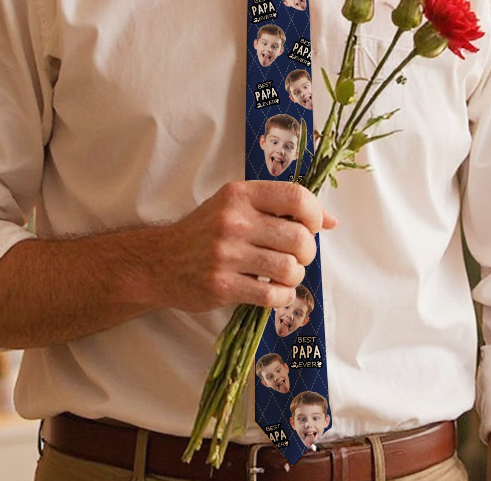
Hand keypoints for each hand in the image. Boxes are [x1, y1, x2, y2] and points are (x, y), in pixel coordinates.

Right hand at [155, 181, 336, 312]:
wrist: (159, 262)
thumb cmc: (205, 231)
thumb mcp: (236, 205)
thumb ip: (279, 208)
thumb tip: (330, 221)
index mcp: (239, 193)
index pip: (296, 197)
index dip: (315, 214)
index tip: (312, 226)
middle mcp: (233, 220)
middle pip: (299, 237)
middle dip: (307, 252)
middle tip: (296, 256)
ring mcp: (226, 254)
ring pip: (289, 268)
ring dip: (295, 276)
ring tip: (284, 275)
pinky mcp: (222, 285)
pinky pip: (272, 295)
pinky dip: (282, 297)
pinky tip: (274, 292)